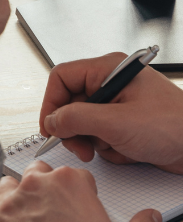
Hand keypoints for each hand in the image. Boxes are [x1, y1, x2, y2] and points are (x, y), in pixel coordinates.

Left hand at [0, 162, 159, 221]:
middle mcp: (35, 185)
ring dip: (15, 196)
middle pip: (38, 172)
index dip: (79, 193)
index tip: (79, 208)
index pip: (75, 176)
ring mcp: (7, 202)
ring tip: (26, 217)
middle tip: (52, 210)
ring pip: (7, 185)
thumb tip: (149, 217)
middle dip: (44, 186)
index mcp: (70, 183)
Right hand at [40, 54, 182, 174]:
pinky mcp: (124, 123)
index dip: (51, 103)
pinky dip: (108, 147)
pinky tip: (127, 150)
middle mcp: (111, 84)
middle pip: (70, 103)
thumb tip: (52, 121)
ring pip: (83, 122)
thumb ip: (76, 119)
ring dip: (92, 141)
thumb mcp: (117, 123)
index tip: (50, 127)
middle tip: (80, 147)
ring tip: (111, 148)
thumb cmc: (175, 126)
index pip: (62, 78)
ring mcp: (118, 104)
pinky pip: (99, 135)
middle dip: (73, 129)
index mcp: (109, 70)